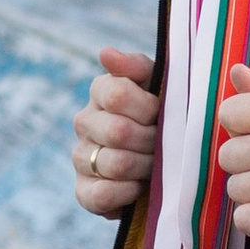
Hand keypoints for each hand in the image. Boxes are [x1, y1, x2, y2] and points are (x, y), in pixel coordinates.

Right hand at [73, 48, 156, 217]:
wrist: (168, 160)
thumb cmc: (165, 115)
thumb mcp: (159, 84)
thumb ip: (137, 67)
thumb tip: (105, 54)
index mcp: (101, 91)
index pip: (118, 94)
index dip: (148, 108)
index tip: (161, 113)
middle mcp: (84, 122)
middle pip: (119, 131)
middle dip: (152, 141)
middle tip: (166, 144)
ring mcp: (81, 157)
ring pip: (116, 163)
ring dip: (146, 168)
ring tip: (157, 166)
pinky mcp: (84, 190)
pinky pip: (101, 195)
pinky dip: (127, 193)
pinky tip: (140, 187)